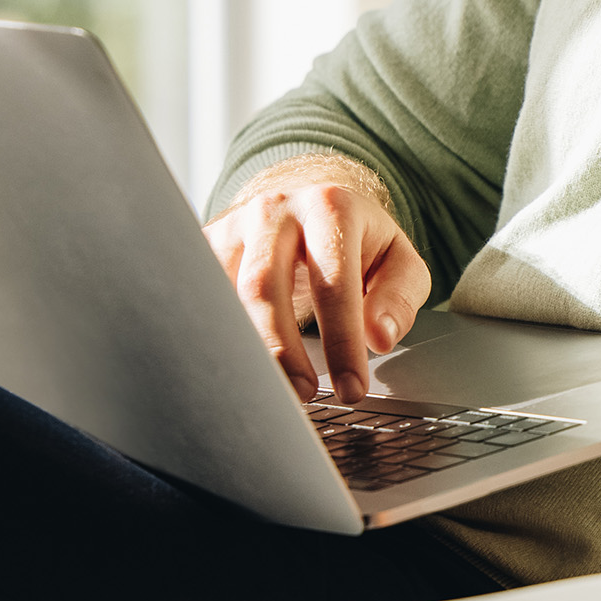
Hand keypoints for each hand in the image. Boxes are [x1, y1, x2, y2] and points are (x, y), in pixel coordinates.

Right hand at [204, 154, 430, 404]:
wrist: (310, 205)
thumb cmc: (357, 242)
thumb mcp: (397, 261)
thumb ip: (399, 297)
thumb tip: (379, 337)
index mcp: (329, 207)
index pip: (333, 282)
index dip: (341, 341)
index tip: (351, 389)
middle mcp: (275, 209)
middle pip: (263, 286)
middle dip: (281, 349)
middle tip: (304, 394)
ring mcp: (233, 225)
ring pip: (222, 294)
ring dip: (243, 349)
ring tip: (270, 391)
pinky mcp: (206, 245)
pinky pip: (201, 297)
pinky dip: (214, 337)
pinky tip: (234, 367)